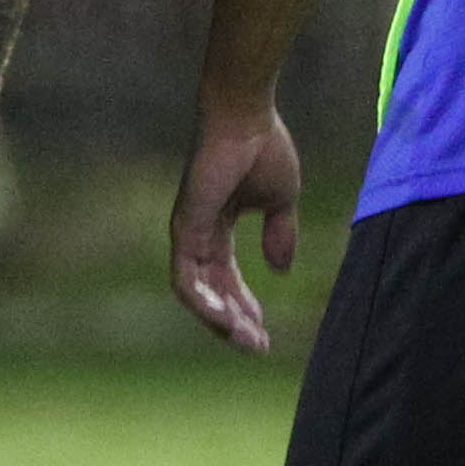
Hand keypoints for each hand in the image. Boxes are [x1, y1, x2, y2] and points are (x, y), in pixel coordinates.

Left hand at [167, 96, 305, 353]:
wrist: (248, 118)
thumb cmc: (264, 149)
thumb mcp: (280, 201)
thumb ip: (279, 235)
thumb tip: (281, 271)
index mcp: (218, 226)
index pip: (226, 278)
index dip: (244, 306)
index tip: (264, 331)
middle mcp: (197, 233)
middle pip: (210, 291)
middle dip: (234, 321)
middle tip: (257, 347)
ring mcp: (187, 231)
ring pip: (195, 293)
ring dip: (220, 320)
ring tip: (246, 340)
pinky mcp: (184, 227)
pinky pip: (186, 278)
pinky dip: (203, 302)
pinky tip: (226, 320)